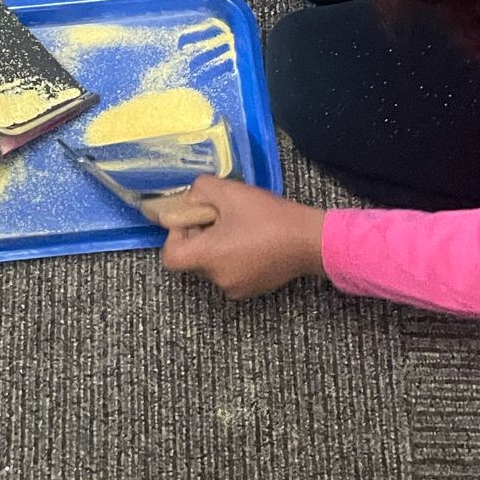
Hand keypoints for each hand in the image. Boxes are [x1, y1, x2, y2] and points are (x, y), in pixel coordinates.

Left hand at [161, 181, 325, 299]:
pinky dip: (234, 256)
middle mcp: (218, 279)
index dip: (175, 236)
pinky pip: (231, 271)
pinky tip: (254, 238)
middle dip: (200, 235)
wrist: (308, 240)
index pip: (170, 257)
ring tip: (240, 225)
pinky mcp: (253, 289)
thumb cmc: (267, 216)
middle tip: (220, 215)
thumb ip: (199, 190)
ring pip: (213, 264)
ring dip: (218, 245)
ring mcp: (236, 288)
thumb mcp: (228, 191)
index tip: (194, 219)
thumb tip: (189, 200)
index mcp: (208, 257)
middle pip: (193, 259)